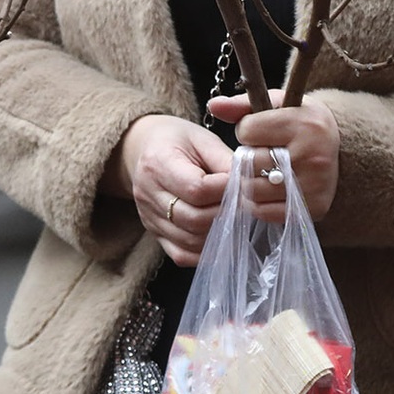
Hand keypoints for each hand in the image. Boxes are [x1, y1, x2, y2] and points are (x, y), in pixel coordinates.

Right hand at [109, 115, 232, 266]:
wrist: (145, 150)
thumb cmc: (178, 141)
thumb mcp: (202, 139)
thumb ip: (225, 161)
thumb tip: (248, 184)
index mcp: (159, 162)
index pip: (196, 188)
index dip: (225, 190)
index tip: (243, 184)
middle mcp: (148, 194)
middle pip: (193, 218)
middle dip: (225, 213)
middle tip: (243, 204)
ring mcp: (148, 218)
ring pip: (189, 240)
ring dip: (218, 234)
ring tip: (233, 217)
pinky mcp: (154, 234)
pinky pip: (181, 255)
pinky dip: (204, 251)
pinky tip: (218, 237)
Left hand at [208, 91, 339, 222]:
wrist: (339, 148)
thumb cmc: (301, 122)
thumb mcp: (278, 104)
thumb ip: (242, 105)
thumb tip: (214, 106)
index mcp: (304, 124)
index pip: (247, 131)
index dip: (247, 130)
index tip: (259, 131)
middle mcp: (313, 156)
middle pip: (249, 162)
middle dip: (246, 158)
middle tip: (257, 154)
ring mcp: (315, 185)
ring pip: (254, 190)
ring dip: (248, 182)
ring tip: (258, 172)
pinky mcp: (314, 207)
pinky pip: (266, 212)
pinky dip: (258, 203)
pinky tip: (265, 190)